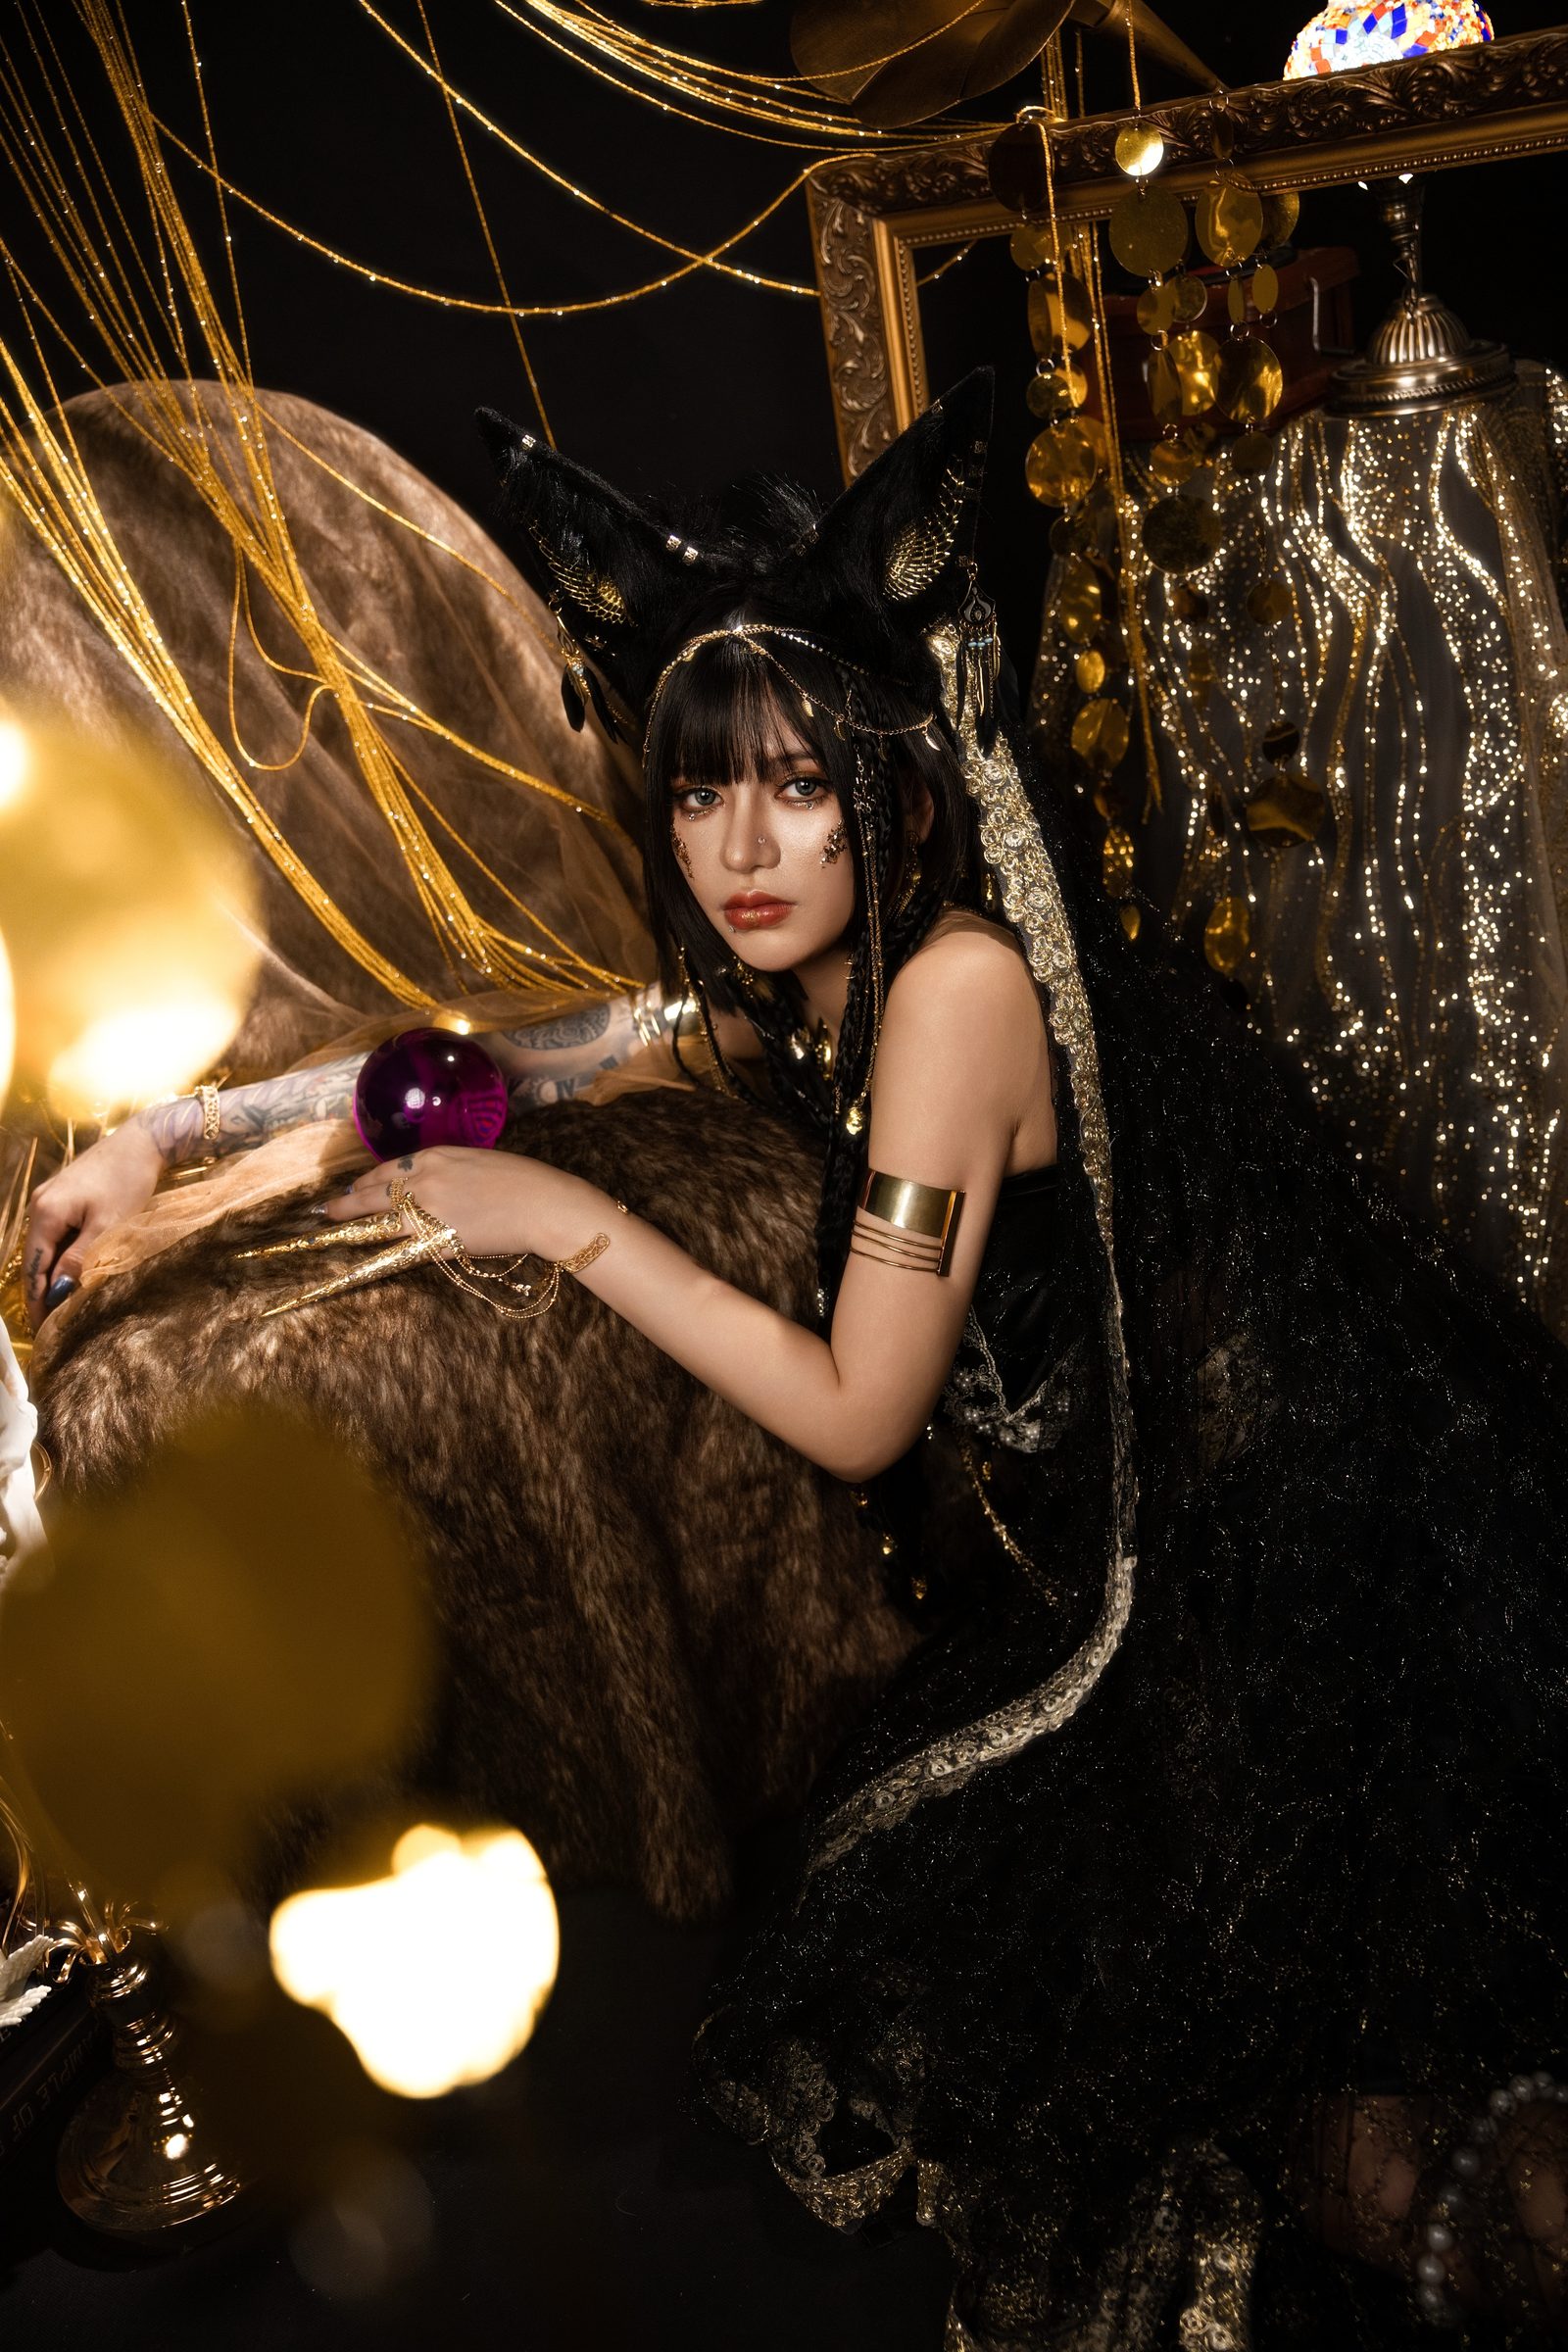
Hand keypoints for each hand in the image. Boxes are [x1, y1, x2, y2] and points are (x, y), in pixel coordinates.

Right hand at [23, 1118, 167, 1326]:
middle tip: (52, 1322)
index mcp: (46, 1213)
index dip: (37, 1299)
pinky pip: (55, 1234)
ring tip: (63, 1304)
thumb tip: (59, 1291)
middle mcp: (40, 1205)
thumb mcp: (108, 1226)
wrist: (141, 1142)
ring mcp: (49, 1199)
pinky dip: (61, 1256)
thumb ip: (80, 1258)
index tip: (44, 1327)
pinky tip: (71, 1273)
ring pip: (45, 1247)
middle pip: (35, 1258)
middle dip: (42, 1291)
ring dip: (52, 1275)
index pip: (34, 1267)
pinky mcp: (62, 1197)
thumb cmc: (128, 1181)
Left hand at [321, 1147, 580, 1261]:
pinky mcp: (437, 1241)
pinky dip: (380, 1254)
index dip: (365, 1182)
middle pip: (372, 1194)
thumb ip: (448, 1171)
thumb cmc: (521, 1180)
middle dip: (345, 1204)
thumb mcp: (477, 1161)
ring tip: (334, 1232)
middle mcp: (422, 1181)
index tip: (353, 1189)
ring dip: (353, 1227)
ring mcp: (427, 1212)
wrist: (541, 1204)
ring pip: (378, 1222)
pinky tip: (366, 1258)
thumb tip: (432, 1185)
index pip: (387, 1170)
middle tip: (326, 1211)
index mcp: (434, 1157)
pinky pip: (400, 1249)